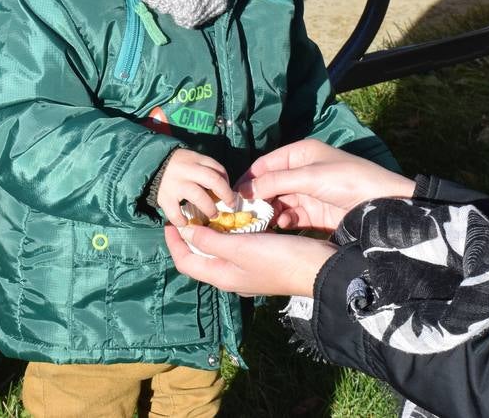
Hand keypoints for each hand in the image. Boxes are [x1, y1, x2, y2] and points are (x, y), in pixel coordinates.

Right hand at [156, 148, 234, 227]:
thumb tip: (225, 191)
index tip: (230, 194)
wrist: (150, 165)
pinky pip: (175, 212)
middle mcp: (187, 170)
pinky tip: (186, 223)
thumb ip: (206, 171)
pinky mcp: (164, 197)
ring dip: (209, 208)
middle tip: (231, 205)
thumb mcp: (193, 161)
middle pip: (213, 180)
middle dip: (226, 194)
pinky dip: (182, 220)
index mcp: (196, 160)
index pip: (218, 169)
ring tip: (213, 215)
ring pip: (198, 196)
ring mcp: (175, 183)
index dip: (228, 183)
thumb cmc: (177, 167)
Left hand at [164, 223, 335, 296]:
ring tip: (211, 211)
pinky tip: (237, 219)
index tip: (170, 220)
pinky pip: (237, 248)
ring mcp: (247, 272)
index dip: (174, 243)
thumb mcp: (241, 247)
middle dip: (191, 236)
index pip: (186, 262)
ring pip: (219, 251)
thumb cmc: (278, 259)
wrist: (318, 269)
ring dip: (211, 233)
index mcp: (222, 276)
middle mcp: (231, 277)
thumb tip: (185, 232)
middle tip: (191, 211)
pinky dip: (231, 234)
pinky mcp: (261, 263)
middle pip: (201, 257)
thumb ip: (211, 241)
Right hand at [238, 139, 415, 231]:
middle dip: (255, 199)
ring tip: (256, 225)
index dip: (248, 179)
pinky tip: (278, 228)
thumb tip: (244, 191)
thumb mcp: (310, 177)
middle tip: (239, 216)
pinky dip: (282, 222)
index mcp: (300, 153)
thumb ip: (276, 182)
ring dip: (267, 213)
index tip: (231, 196)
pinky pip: (290, 217)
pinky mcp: (314, 213)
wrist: (382, 205)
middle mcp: (301, 171)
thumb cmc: (348, 181)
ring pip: (278, 203)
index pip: (265, 164)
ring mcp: (308, 193)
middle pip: (269, 185)